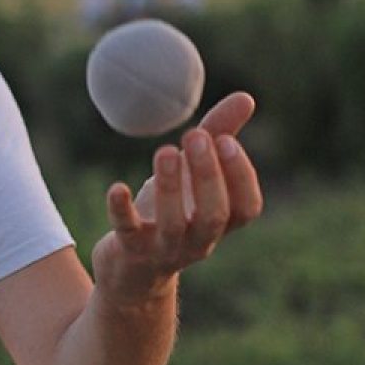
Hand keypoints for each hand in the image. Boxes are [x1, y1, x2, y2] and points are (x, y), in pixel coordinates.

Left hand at [93, 92, 263, 304]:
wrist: (133, 267)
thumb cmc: (173, 209)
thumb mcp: (195, 173)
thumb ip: (220, 135)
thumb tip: (247, 97)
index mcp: (221, 223)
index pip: (246, 208)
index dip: (241, 177)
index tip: (226, 140)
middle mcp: (199, 240)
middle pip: (214, 216)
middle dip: (208, 176)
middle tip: (194, 136)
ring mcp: (165, 249)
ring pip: (174, 225)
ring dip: (169, 188)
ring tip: (164, 151)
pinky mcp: (130, 250)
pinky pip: (127, 231)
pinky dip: (122, 210)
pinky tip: (117, 187)